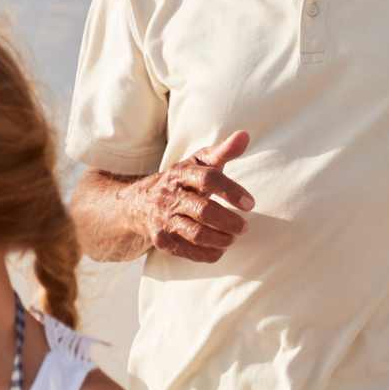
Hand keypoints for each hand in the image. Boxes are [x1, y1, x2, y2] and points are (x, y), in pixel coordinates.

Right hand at [134, 131, 256, 262]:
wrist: (138, 204)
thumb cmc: (180, 182)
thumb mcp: (197, 163)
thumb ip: (223, 151)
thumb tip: (245, 135)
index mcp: (181, 174)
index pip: (207, 179)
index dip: (231, 191)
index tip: (250, 204)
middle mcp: (169, 196)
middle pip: (203, 211)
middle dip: (229, 221)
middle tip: (244, 227)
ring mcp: (163, 219)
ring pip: (195, 233)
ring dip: (220, 239)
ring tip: (233, 238)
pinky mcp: (161, 240)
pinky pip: (187, 251)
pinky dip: (207, 254)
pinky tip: (219, 249)